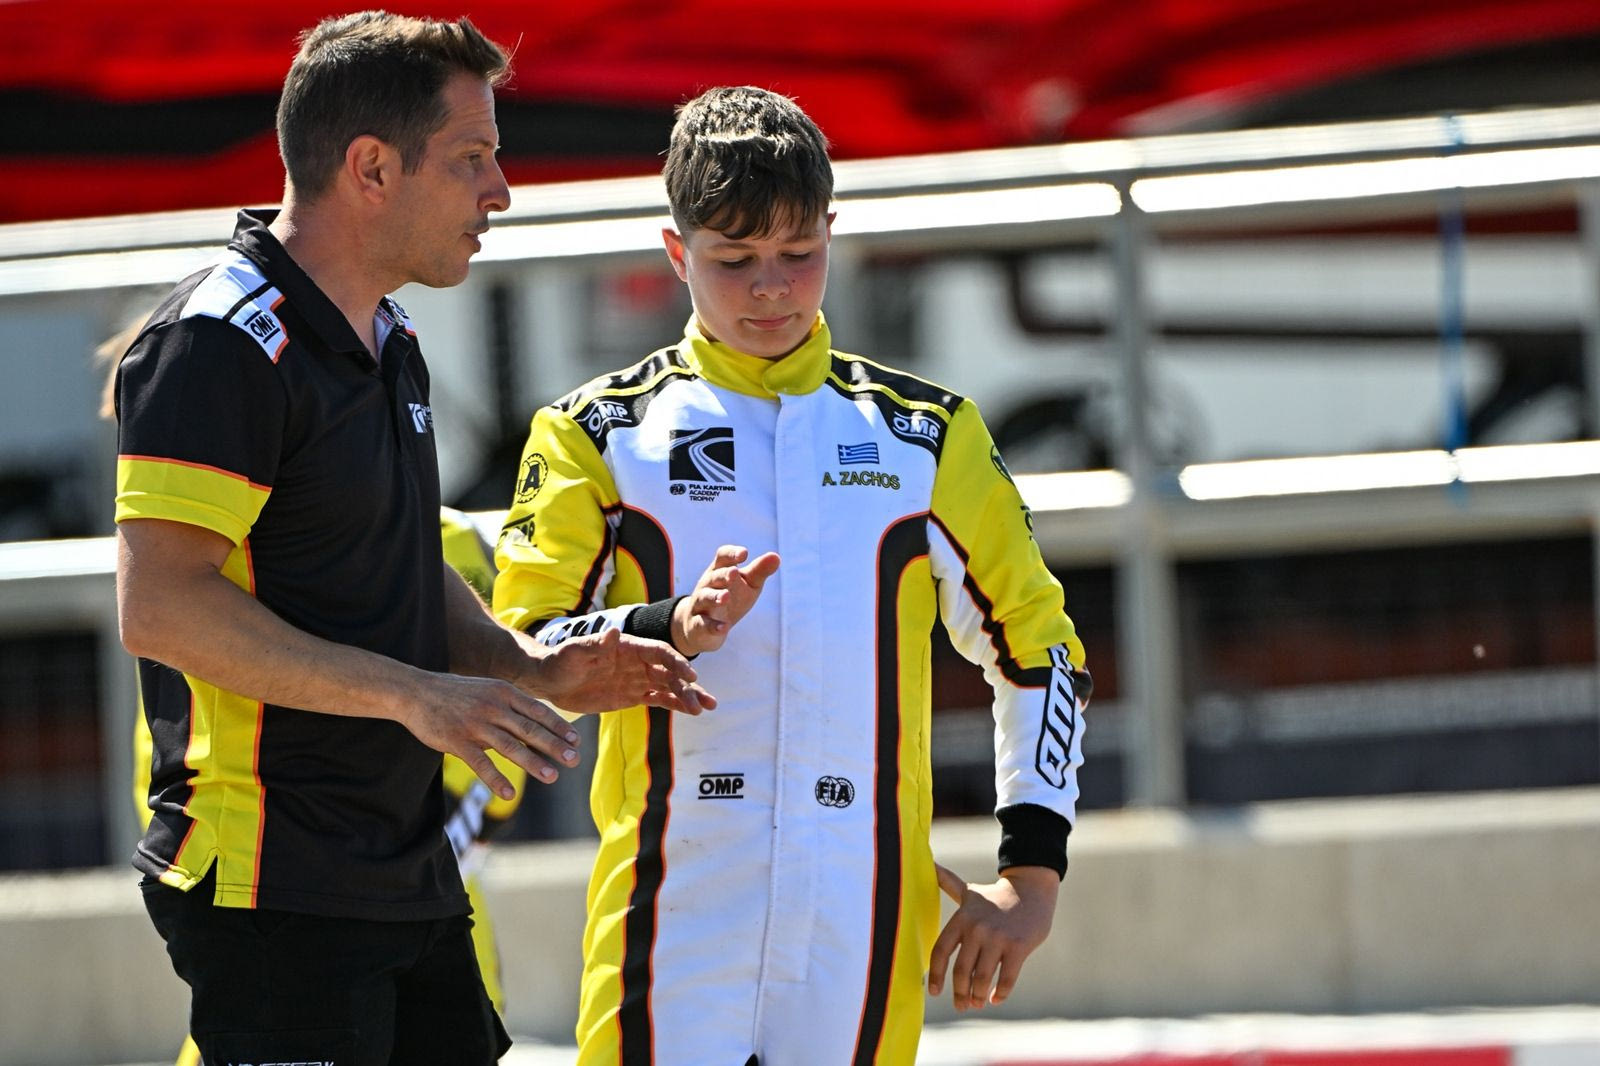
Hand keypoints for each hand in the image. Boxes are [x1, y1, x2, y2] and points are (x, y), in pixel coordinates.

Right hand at [402, 672, 583, 800]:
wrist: (416, 691)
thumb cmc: (457, 694)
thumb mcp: (488, 691)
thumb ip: (511, 706)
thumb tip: (539, 726)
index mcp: (503, 693)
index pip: (538, 711)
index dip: (558, 727)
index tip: (576, 741)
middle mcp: (493, 707)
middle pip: (530, 729)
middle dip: (554, 746)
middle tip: (574, 760)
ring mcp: (475, 724)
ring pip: (510, 747)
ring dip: (533, 763)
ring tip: (552, 777)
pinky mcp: (457, 741)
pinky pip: (481, 763)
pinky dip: (496, 779)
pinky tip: (510, 793)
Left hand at [522, 625, 715, 715]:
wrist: (549, 681)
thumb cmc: (559, 661)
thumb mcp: (575, 652)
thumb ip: (596, 644)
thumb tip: (614, 632)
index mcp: (628, 647)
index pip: (659, 652)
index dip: (676, 663)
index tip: (690, 675)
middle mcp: (637, 662)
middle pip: (669, 672)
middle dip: (688, 686)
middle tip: (704, 702)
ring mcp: (636, 680)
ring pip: (668, 687)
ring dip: (687, 696)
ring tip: (706, 708)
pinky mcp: (631, 696)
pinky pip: (658, 700)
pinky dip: (675, 705)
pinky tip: (690, 712)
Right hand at [671, 545, 779, 655]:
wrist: (704, 628)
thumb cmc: (732, 599)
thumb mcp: (748, 584)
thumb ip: (759, 571)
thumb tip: (776, 557)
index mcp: (719, 570)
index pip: (722, 557)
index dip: (731, 554)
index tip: (744, 554)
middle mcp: (707, 585)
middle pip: (714, 576)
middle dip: (724, 574)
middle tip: (734, 573)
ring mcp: (701, 605)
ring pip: (705, 597)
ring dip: (715, 597)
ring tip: (725, 597)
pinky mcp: (698, 625)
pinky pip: (703, 624)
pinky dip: (713, 626)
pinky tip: (724, 628)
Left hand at [927, 862, 1058, 1010]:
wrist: (1032, 891)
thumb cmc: (996, 896)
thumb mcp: (969, 891)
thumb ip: (947, 882)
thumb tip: (929, 864)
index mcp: (962, 918)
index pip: (941, 951)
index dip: (936, 975)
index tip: (935, 992)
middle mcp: (977, 928)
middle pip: (961, 970)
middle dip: (959, 992)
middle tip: (961, 1005)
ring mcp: (999, 938)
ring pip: (983, 977)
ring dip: (978, 996)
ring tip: (977, 1003)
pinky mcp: (1019, 947)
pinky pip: (1007, 978)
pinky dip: (1001, 993)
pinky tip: (996, 998)